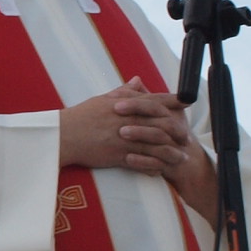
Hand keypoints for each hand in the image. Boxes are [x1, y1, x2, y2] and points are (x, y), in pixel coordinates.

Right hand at [59, 76, 219, 218]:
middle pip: (164, 123)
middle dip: (178, 131)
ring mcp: (126, 138)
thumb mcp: (102, 100)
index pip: (156, 100)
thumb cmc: (80, 117)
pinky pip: (144, 161)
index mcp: (126, 104)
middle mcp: (129, 120)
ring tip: (181, 157)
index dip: (174, 101)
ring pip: (158, 145)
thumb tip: (138, 81)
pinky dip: (155, 166)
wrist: (63, 136)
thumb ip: (124, 91)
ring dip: (172, 152)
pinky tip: (161, 169)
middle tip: (186, 137)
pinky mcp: (120, 155)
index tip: (187, 102)